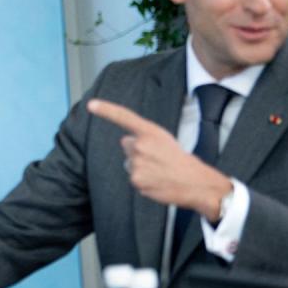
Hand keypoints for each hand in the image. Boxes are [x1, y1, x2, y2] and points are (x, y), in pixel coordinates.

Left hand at [87, 98, 231, 220]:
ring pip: (129, 163)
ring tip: (159, 170)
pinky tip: (156, 180)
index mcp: (150, 132)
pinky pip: (133, 177)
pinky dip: (142, 180)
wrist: (196, 183)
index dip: (106, 110)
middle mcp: (140, 145)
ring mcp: (137, 164)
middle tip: (158, 158)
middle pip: (127, 144)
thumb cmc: (181, 160)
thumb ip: (143, 137)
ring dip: (140, 166)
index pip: (124, 117)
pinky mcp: (136, 180)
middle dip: (137, 150)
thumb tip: (125, 142)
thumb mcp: (165, 140)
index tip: (91, 105)